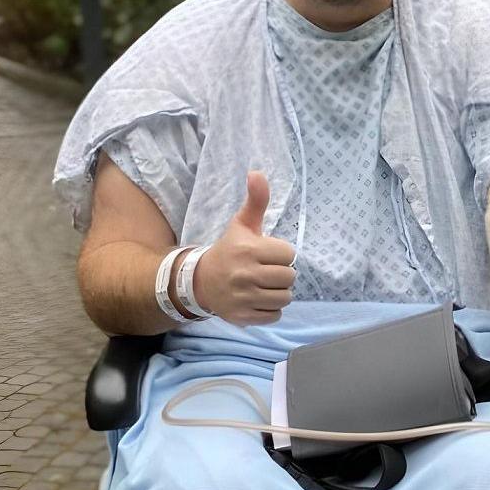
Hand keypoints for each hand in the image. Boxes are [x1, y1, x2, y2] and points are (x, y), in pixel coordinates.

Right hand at [193, 171, 296, 325]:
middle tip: (266, 271)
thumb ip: (255, 200)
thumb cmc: (229, 251)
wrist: (200, 281)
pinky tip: (258, 300)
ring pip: (285, 298)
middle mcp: (246, 275)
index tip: (267, 254)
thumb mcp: (241, 224)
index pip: (288, 254)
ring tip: (264, 286)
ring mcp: (244, 298)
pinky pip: (274, 316)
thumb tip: (257, 173)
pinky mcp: (243, 316)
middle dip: (281, 274)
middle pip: (289, 277)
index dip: (281, 254)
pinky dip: (270, 310)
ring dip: (278, 292)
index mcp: (249, 250)